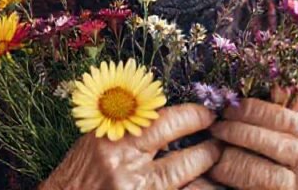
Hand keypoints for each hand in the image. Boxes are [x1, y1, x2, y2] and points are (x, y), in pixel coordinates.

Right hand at [40, 104, 221, 189]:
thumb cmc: (77, 173)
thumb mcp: (98, 139)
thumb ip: (130, 128)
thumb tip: (171, 116)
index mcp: (115, 140)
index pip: (166, 121)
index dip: (194, 117)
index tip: (208, 115)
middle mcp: (126, 169)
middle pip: (186, 158)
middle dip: (210, 150)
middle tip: (220, 143)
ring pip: (189, 186)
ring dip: (208, 177)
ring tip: (216, 168)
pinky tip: (202, 186)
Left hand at [209, 98, 297, 189]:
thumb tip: (273, 89)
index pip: (276, 116)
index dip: (247, 110)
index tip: (228, 108)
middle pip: (262, 141)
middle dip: (232, 132)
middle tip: (214, 128)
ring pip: (254, 172)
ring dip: (228, 161)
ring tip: (213, 152)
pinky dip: (234, 184)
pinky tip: (220, 177)